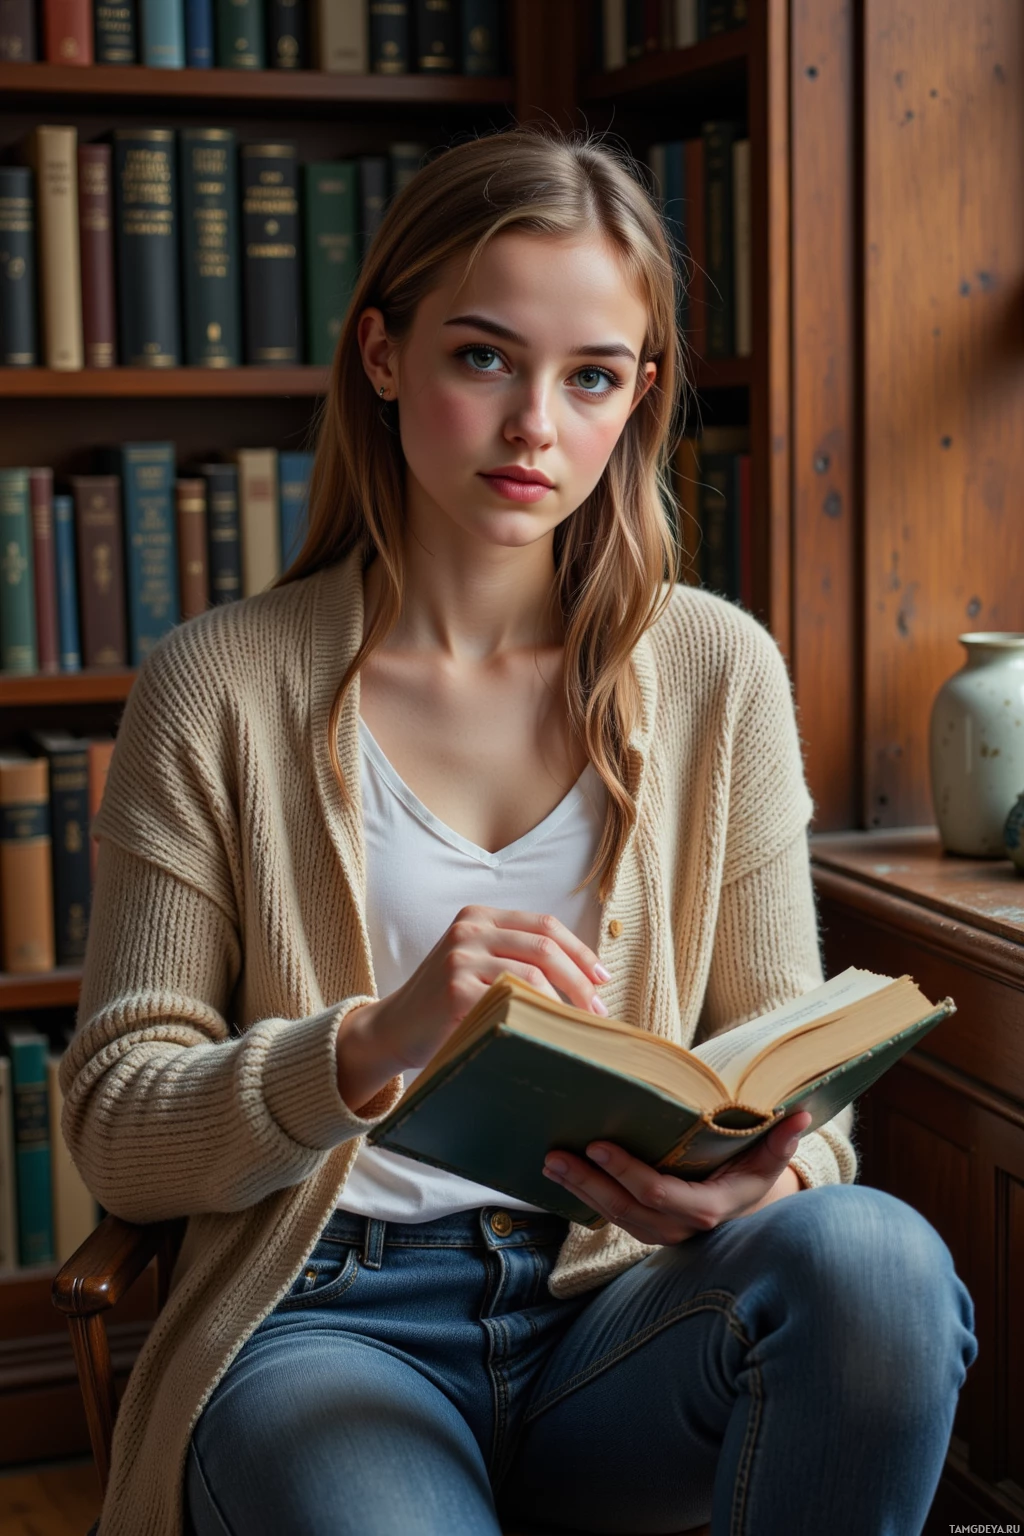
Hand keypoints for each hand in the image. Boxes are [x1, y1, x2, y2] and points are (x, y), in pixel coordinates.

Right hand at [336, 904, 610, 1112]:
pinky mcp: (454, 990)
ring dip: (563, 1004)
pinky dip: (535, 1018)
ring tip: (575, 1027)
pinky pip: (511, 1001)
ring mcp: (460, 957)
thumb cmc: (447, 1002)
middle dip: (580, 981)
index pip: (545, 925)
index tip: (603, 979)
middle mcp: (469, 929)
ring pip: (533, 975)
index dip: (580, 952)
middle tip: (598, 1012)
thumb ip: (517, 956)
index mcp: (480, 916)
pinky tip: (546, 1034)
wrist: (393, 1029)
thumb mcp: (478, 963)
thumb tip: (587, 977)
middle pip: (545, 948)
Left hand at [542, 1110, 813, 1244]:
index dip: (627, 1174)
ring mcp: (657, 1231)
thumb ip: (781, 1141)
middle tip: (556, 1155)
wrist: (744, 1210)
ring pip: (612, 1215)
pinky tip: (559, 1176)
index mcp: (707, 1209)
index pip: (660, 1195)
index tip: (598, 1146)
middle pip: (625, 1209)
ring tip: (549, 1161)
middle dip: (589, 1182)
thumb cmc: (753, 1174)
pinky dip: (583, 1196)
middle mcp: (678, 1227)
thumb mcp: (768, 1160)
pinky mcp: (642, 1226)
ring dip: (578, 1189)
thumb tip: (799, 1115)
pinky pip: (609, 1215)